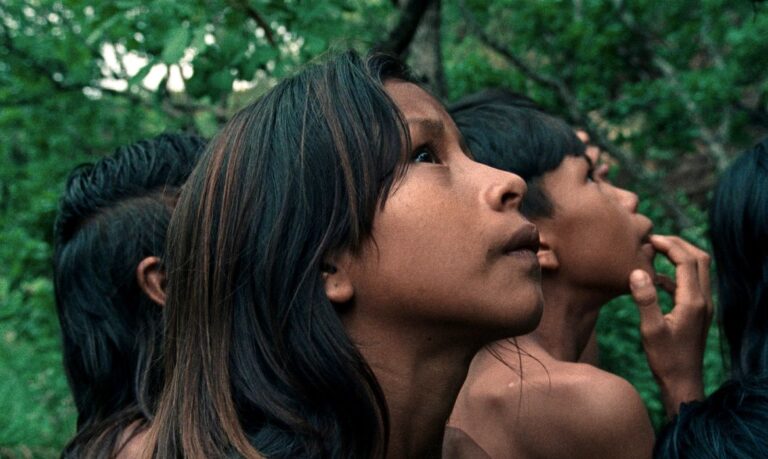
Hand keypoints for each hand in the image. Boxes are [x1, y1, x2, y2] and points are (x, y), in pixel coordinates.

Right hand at [628, 235, 712, 417]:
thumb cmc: (665, 359)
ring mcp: (703, 306)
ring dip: (679, 257)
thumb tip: (637, 271)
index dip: (669, 245)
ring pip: (698, 270)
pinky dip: (675, 274)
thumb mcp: (650, 329)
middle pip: (699, 259)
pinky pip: (690, 284)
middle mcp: (703, 300)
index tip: (649, 239)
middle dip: (678, 245)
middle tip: (655, 240)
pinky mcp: (697, 312)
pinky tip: (655, 279)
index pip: (687, 261)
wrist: (682, 382)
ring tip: (655, 252)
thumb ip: (645, 299)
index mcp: (693, 301)